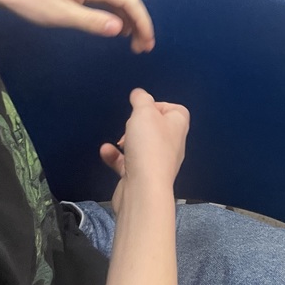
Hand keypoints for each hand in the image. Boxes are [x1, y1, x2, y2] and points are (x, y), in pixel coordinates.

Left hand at [0, 0, 154, 51]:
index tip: (148, 43)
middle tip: (142, 49)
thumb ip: (92, 22)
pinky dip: (118, 15)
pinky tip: (118, 30)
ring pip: (121, 0)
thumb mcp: (62, 15)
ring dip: (130, 21)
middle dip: (139, 24)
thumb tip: (120, 30)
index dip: (143, 22)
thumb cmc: (34, 1)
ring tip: (134, 44)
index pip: (130, 0)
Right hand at [100, 88, 189, 213]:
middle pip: (157, 128)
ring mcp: (156, 162)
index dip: (159, 105)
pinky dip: (116, 157)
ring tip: (120, 140)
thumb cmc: (149, 149)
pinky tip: (106, 152)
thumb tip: (140, 94)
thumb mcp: (143, 112)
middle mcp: (171, 144)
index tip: (143, 107)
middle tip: (130, 124)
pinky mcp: (141, 176)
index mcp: (177, 126)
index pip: (175, 110)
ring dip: (127, 141)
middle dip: (139, 124)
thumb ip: (141, 99)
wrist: (143, 190)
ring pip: (142, 146)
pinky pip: (127, 163)